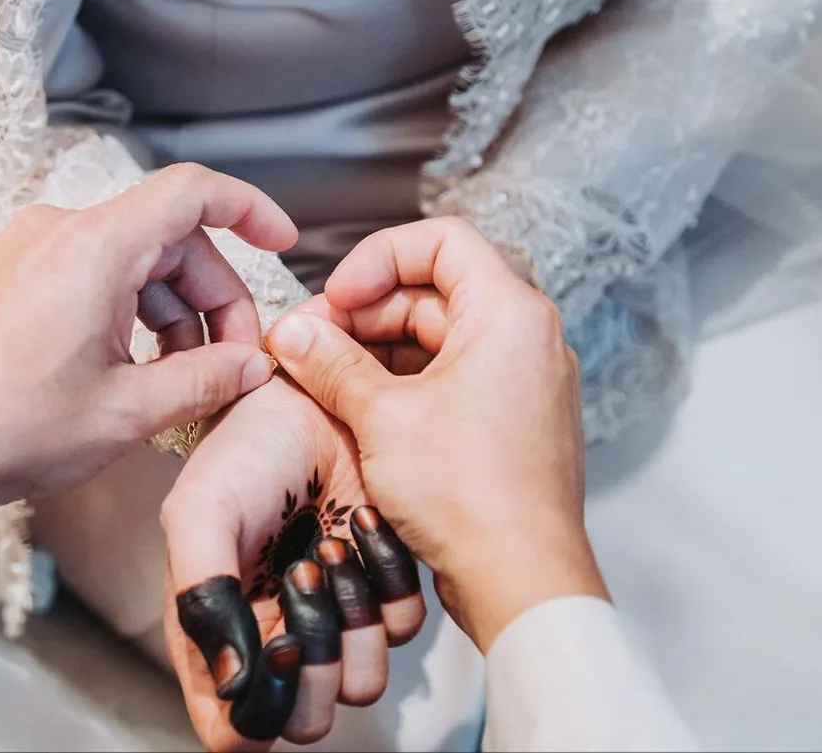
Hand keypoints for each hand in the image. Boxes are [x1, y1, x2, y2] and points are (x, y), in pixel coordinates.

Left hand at [0, 164, 297, 520]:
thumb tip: (254, 365)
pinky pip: (94, 273)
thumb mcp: (125, 413)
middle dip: (216, 297)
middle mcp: (60, 232)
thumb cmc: (2, 428)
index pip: (192, 191)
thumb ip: (205, 380)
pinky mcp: (13, 272)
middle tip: (234, 363)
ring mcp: (31, 248)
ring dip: (174, 312)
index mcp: (93, 249)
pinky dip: (130, 311)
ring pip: (135, 260)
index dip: (249, 208)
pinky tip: (137, 367)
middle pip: (171, 238)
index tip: (282, 240)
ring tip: (184, 380)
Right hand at [161, 374, 425, 750]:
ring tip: (332, 542)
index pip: (236, 729)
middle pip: (306, 719)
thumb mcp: (201, 515)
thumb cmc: (244, 453)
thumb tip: (233, 686)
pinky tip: (364, 521)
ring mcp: (334, 616)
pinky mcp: (384, 586)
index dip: (260, 710)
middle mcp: (276, 636)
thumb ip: (203, 599)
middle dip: (313, 657)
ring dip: (352, 613)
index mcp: (219, 631)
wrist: (310, 395)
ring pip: (360, 681)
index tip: (278, 643)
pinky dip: (388, 577)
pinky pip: (402, 624)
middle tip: (303, 573)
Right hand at [267, 217, 607, 650]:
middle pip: (434, 291)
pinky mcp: (512, 421)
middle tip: (312, 345)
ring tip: (325, 381)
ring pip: (439, 339)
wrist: (521, 580)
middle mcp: (527, 339)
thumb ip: (330, 364)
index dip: (378, 259)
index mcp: (510, 314)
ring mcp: (523, 382)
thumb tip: (293, 334)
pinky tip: (358, 410)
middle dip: (366, 313)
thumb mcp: (381, 418)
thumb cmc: (473, 498)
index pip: (440, 241)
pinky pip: (452, 379)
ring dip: (378, 352)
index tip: (338, 298)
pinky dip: (404, 385)